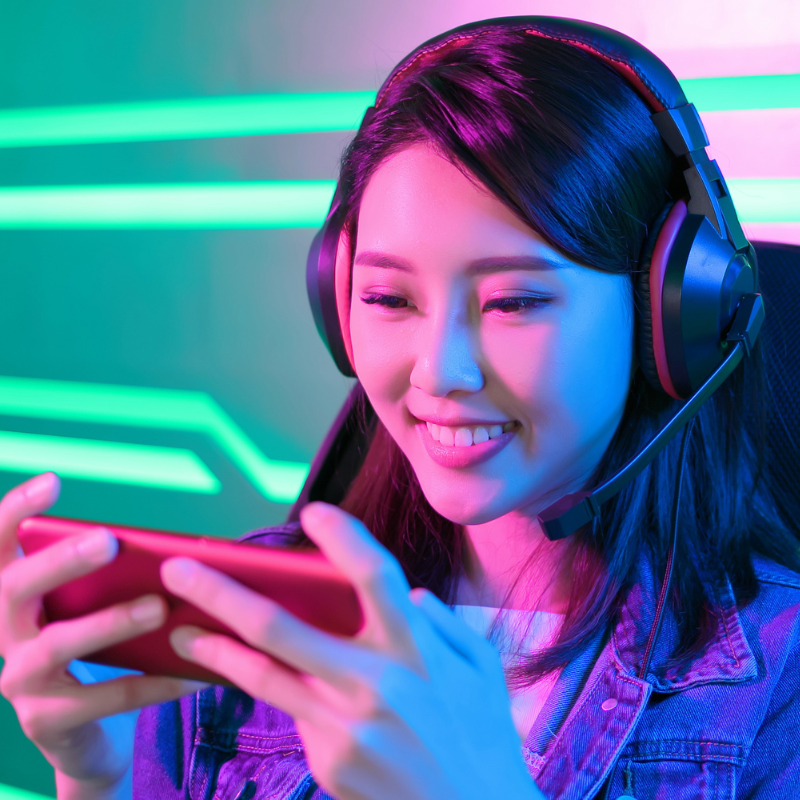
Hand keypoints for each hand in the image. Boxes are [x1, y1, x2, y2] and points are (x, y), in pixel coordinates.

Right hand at [0, 473, 205, 798]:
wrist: (90, 735)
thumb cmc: (100, 653)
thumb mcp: (99, 609)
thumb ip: (115, 580)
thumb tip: (180, 552)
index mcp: (16, 599)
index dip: (15, 512)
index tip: (53, 481)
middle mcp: (4, 635)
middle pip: (15, 588)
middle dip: (61, 560)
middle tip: (108, 540)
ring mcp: (20, 681)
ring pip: (57, 644)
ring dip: (109, 622)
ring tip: (158, 607)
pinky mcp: (46, 721)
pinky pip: (104, 697)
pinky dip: (152, 682)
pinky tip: (192, 674)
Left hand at [161, 501, 544, 799]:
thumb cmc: (483, 736)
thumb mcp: (482, 668)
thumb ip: (445, 623)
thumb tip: (410, 592)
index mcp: (419, 650)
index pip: (374, 576)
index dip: (342, 538)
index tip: (313, 512)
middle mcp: (375, 684)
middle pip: (282, 626)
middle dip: (221, 591)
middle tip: (179, 566)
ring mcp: (346, 728)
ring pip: (263, 676)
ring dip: (215, 647)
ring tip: (182, 630)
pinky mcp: (330, 761)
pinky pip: (294, 711)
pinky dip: (270, 688)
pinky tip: (245, 673)